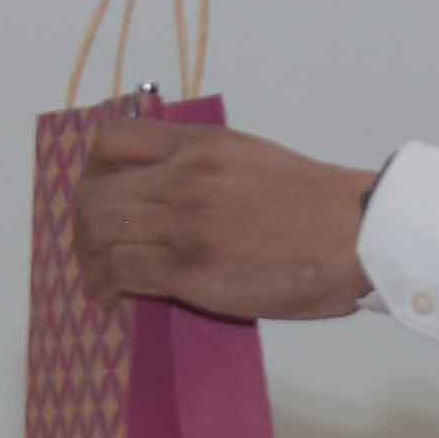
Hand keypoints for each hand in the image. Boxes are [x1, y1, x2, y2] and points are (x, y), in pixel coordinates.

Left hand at [68, 117, 374, 319]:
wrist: (356, 231)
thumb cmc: (313, 202)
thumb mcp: (249, 157)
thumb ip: (201, 164)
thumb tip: (160, 189)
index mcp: (199, 144)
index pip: (112, 141)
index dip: (93, 172)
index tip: (99, 193)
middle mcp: (183, 176)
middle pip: (95, 193)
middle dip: (82, 223)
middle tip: (91, 246)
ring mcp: (185, 223)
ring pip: (101, 232)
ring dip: (89, 257)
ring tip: (97, 276)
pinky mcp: (191, 269)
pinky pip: (124, 271)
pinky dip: (108, 284)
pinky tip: (112, 296)